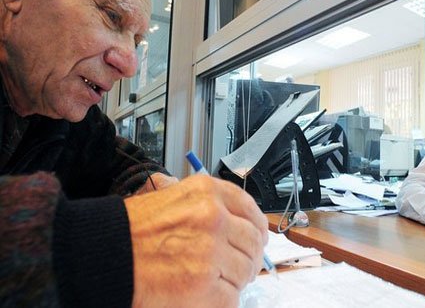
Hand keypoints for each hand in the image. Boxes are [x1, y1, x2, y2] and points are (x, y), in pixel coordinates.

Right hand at [124, 174, 267, 306]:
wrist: (102, 254)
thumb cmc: (132, 230)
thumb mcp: (173, 198)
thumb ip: (208, 206)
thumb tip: (240, 225)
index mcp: (206, 192)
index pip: (250, 209)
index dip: (257, 227)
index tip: (257, 237)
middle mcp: (212, 217)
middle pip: (253, 242)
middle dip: (247, 258)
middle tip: (236, 267)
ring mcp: (210, 251)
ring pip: (245, 271)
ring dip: (233, 280)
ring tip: (214, 281)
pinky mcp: (202, 285)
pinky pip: (231, 298)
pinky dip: (222, 301)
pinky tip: (206, 296)